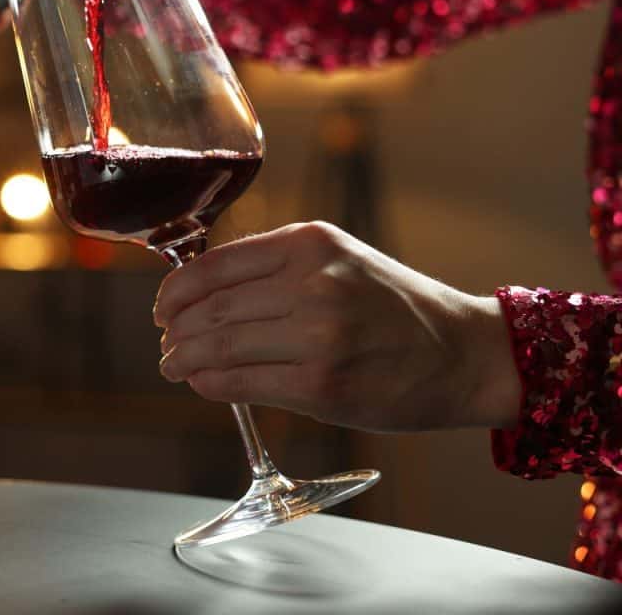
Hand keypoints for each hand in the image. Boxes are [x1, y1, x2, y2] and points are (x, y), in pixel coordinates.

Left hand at [153, 222, 520, 431]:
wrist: (464, 354)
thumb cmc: (395, 307)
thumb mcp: (338, 259)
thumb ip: (275, 267)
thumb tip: (200, 292)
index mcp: (309, 243)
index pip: (213, 265)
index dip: (175, 291)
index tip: (163, 308)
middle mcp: (312, 283)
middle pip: (211, 308)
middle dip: (176, 330)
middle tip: (166, 343)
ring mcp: (318, 335)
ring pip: (220, 346)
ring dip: (185, 360)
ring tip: (174, 366)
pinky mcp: (322, 385)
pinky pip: (243, 383)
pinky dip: (211, 384)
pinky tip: (202, 383)